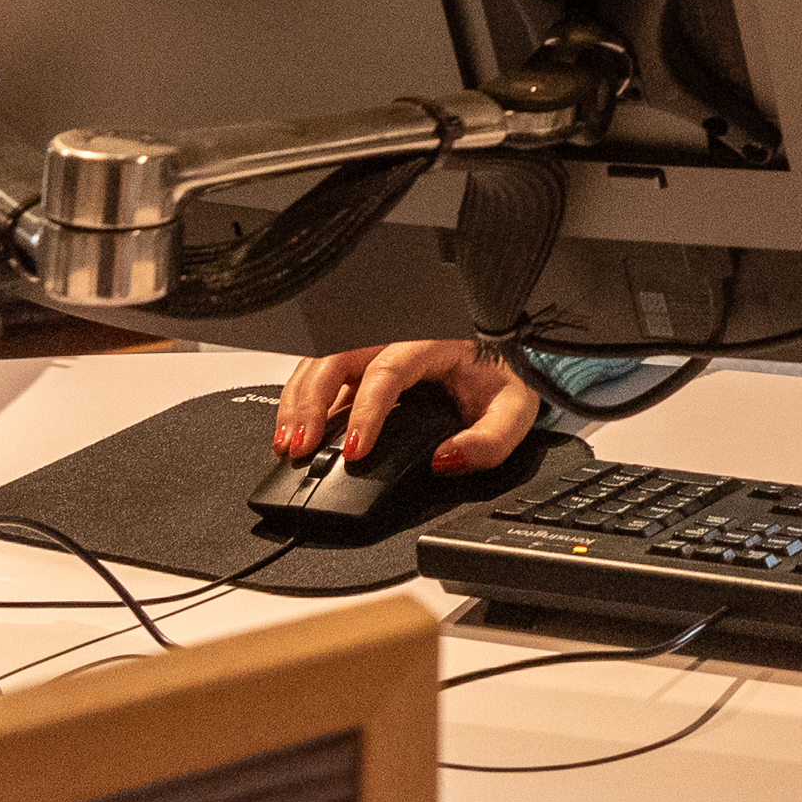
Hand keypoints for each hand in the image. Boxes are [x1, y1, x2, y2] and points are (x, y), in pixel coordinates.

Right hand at [273, 341, 539, 471]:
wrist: (509, 359)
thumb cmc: (506, 380)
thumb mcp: (514, 411)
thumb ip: (489, 440)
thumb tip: (444, 459)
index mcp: (435, 344)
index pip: (389, 370)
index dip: (366, 411)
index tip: (354, 451)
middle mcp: (398, 341)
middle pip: (339, 357)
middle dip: (311, 403)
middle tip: (300, 448)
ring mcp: (375, 352)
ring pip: (320, 363)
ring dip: (297, 403)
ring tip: (287, 446)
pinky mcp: (362, 370)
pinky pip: (319, 376)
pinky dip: (297, 402)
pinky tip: (290, 434)